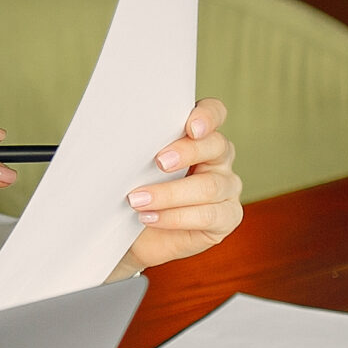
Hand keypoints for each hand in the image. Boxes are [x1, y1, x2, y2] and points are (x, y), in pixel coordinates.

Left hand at [116, 98, 242, 275]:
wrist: (134, 234)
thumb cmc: (136, 189)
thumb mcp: (134, 166)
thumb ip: (139, 147)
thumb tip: (120, 137)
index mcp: (198, 135)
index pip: (213, 113)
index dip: (207, 116)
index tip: (191, 127)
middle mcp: (218, 158)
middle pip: (215, 146)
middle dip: (186, 152)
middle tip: (159, 162)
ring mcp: (227, 187)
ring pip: (209, 186)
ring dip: (169, 193)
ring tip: (137, 200)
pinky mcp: (227, 216)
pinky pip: (209, 215)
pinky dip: (175, 217)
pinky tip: (150, 217)